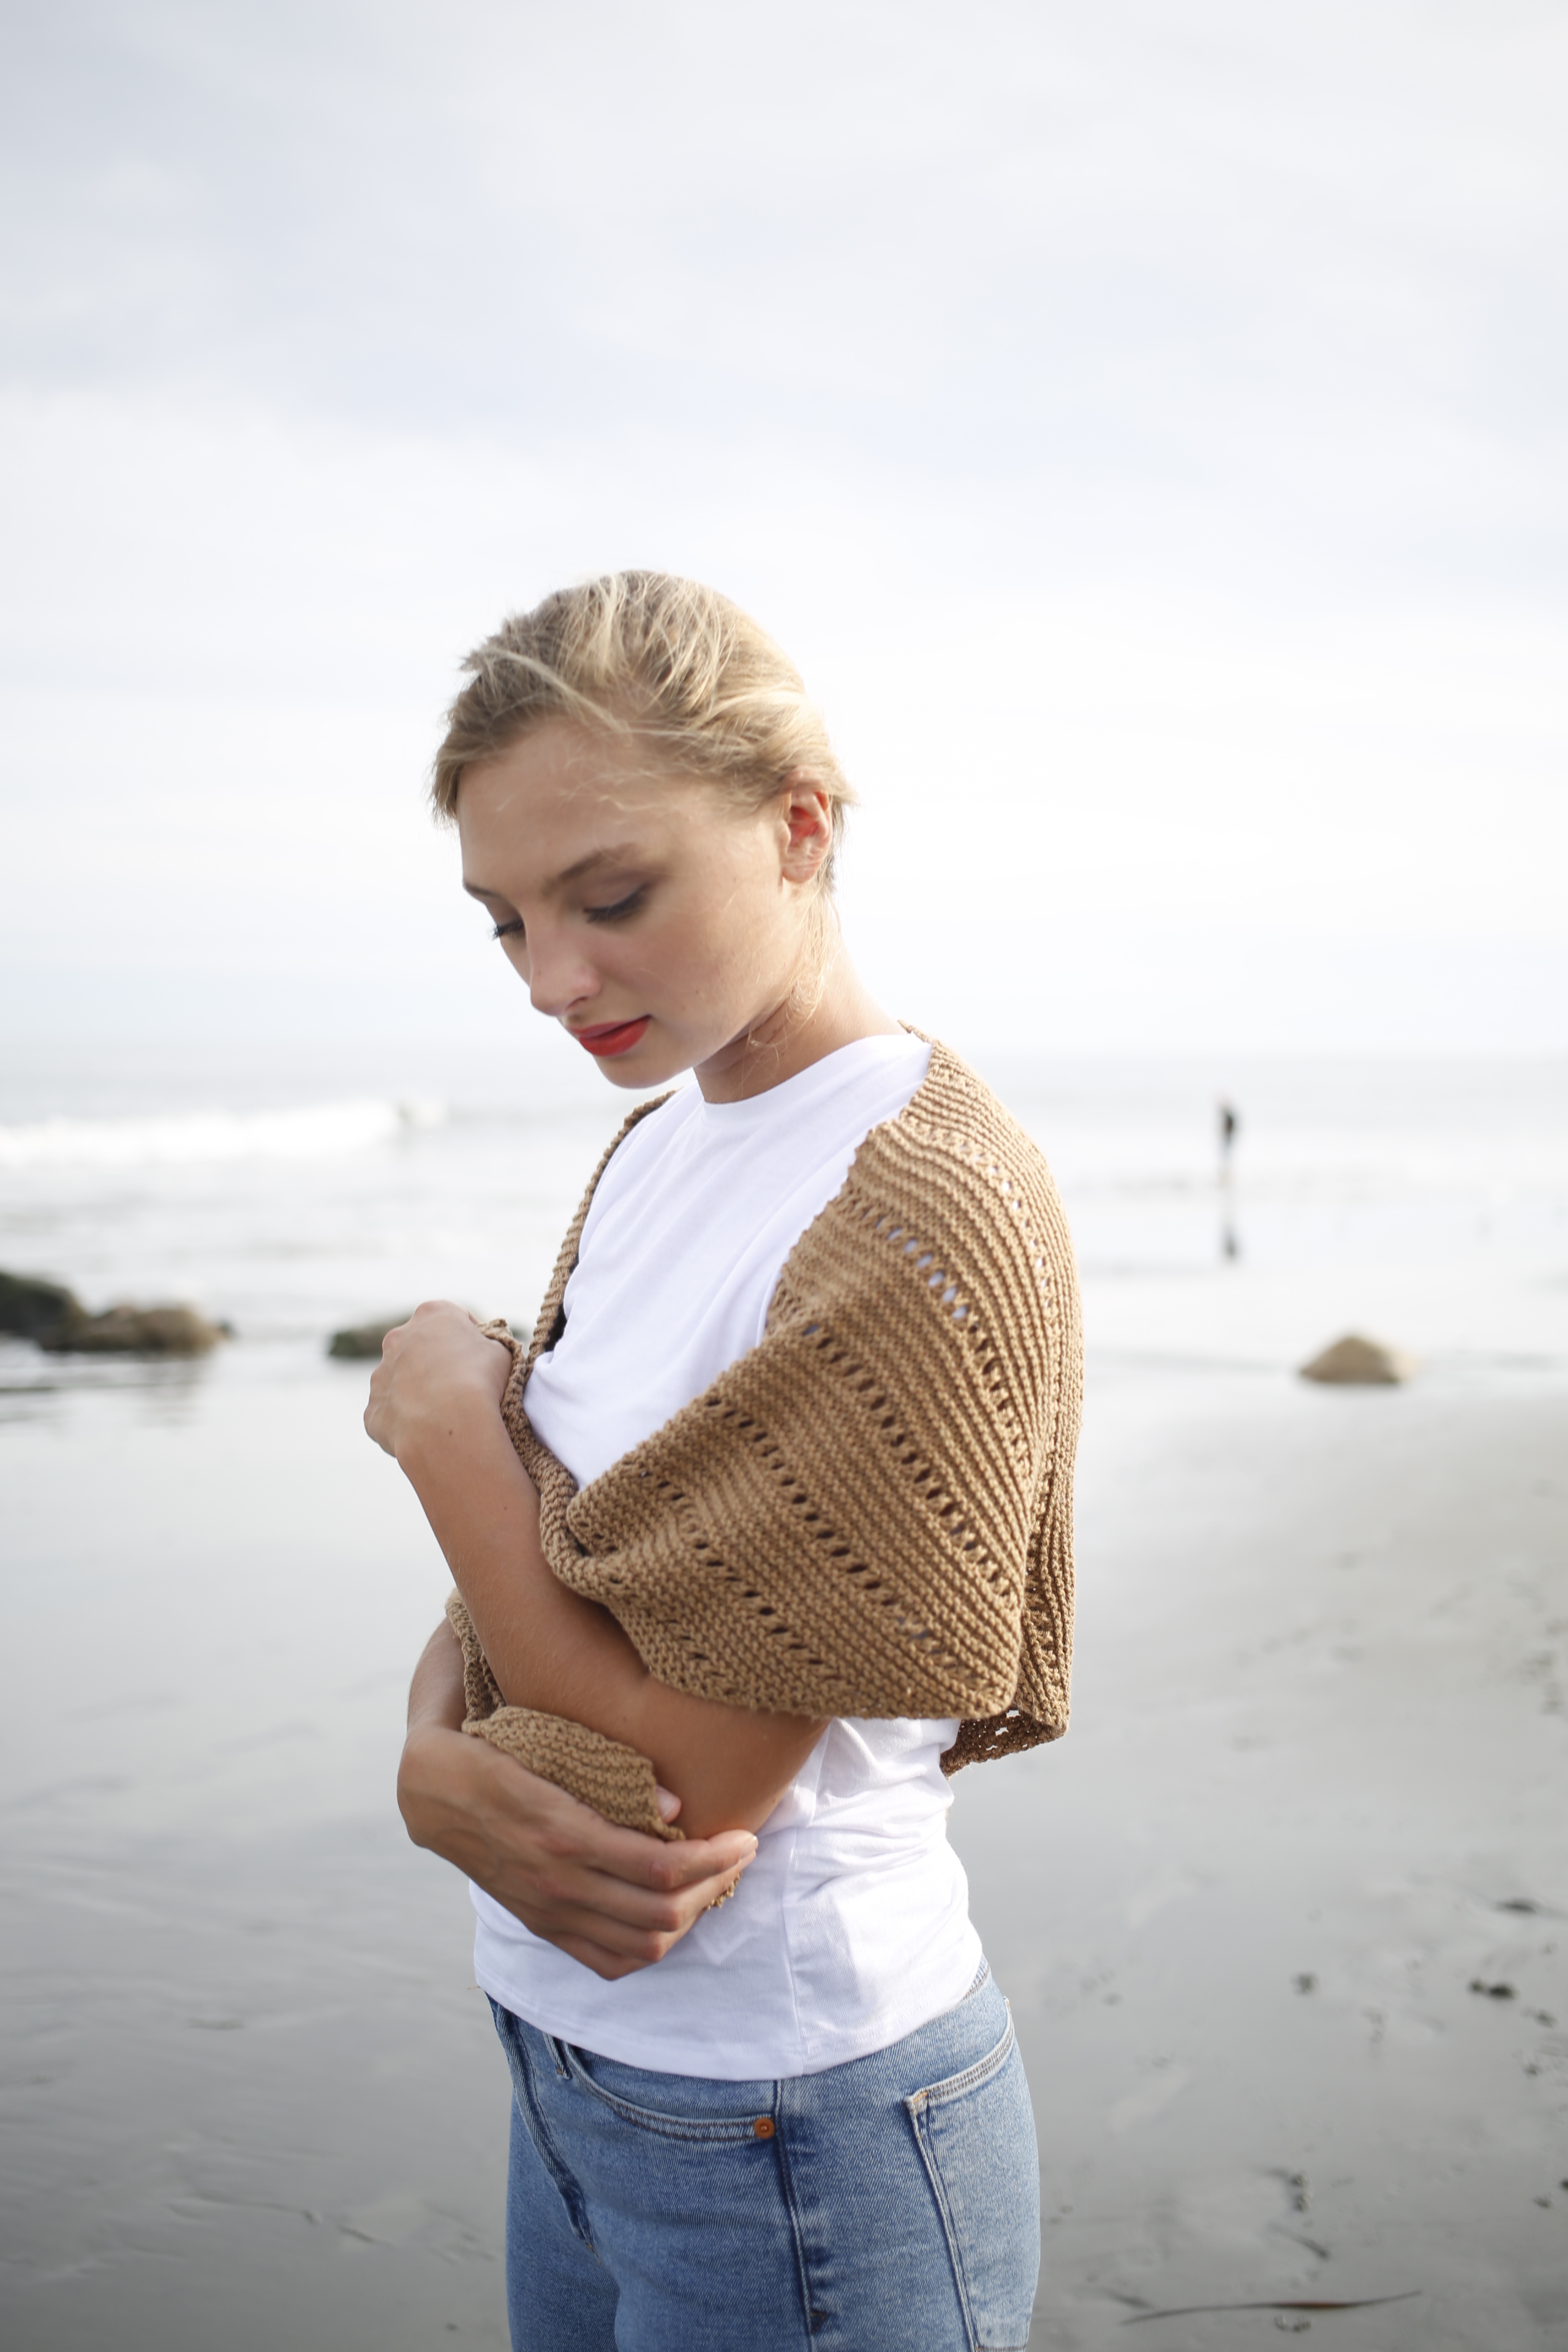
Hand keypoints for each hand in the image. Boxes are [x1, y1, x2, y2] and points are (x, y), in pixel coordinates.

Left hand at [364, 1300, 510, 1462]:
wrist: (449, 1423)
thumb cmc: (480, 1380)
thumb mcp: (502, 1352)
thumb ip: (489, 1345)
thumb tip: (484, 1352)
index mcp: (431, 1314)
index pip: (452, 1318)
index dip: (469, 1337)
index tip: (480, 1356)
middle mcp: (398, 1338)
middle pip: (420, 1347)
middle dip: (437, 1362)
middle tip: (461, 1385)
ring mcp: (381, 1374)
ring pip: (401, 1380)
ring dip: (418, 1391)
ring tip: (444, 1413)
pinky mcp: (373, 1409)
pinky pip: (391, 1413)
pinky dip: (406, 1420)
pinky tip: (427, 1431)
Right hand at [399, 1626, 756, 1977]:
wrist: (432, 1795)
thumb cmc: (497, 1753)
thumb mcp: (544, 1747)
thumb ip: (606, 1773)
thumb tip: (674, 1805)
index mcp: (562, 1833)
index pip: (659, 1867)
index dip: (714, 1857)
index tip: (744, 1835)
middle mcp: (558, 1883)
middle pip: (663, 1910)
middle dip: (716, 1883)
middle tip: (740, 1851)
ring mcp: (550, 1913)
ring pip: (644, 1943)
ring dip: (691, 1915)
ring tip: (713, 1878)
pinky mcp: (544, 1928)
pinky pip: (610, 1963)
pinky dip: (651, 1947)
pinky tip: (672, 1914)